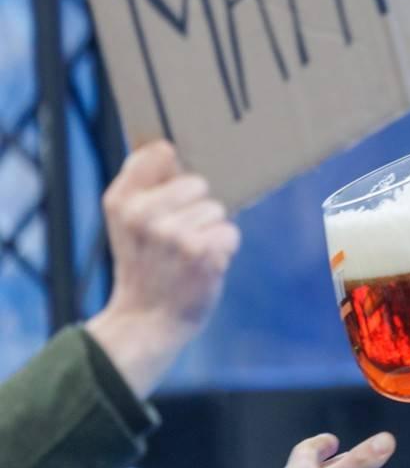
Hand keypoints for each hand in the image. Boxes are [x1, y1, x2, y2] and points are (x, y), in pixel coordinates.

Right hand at [85, 142, 241, 396]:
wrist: (145, 320)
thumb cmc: (144, 264)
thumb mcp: (125, 221)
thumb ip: (143, 184)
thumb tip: (167, 147)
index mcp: (121, 200)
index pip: (160, 152)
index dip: (174, 169)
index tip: (171, 182)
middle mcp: (143, 213)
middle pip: (198, 183)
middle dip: (196, 208)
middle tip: (176, 239)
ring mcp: (172, 233)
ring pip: (217, 209)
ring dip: (210, 232)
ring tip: (186, 255)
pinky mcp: (201, 253)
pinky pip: (230, 232)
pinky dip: (223, 250)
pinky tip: (200, 266)